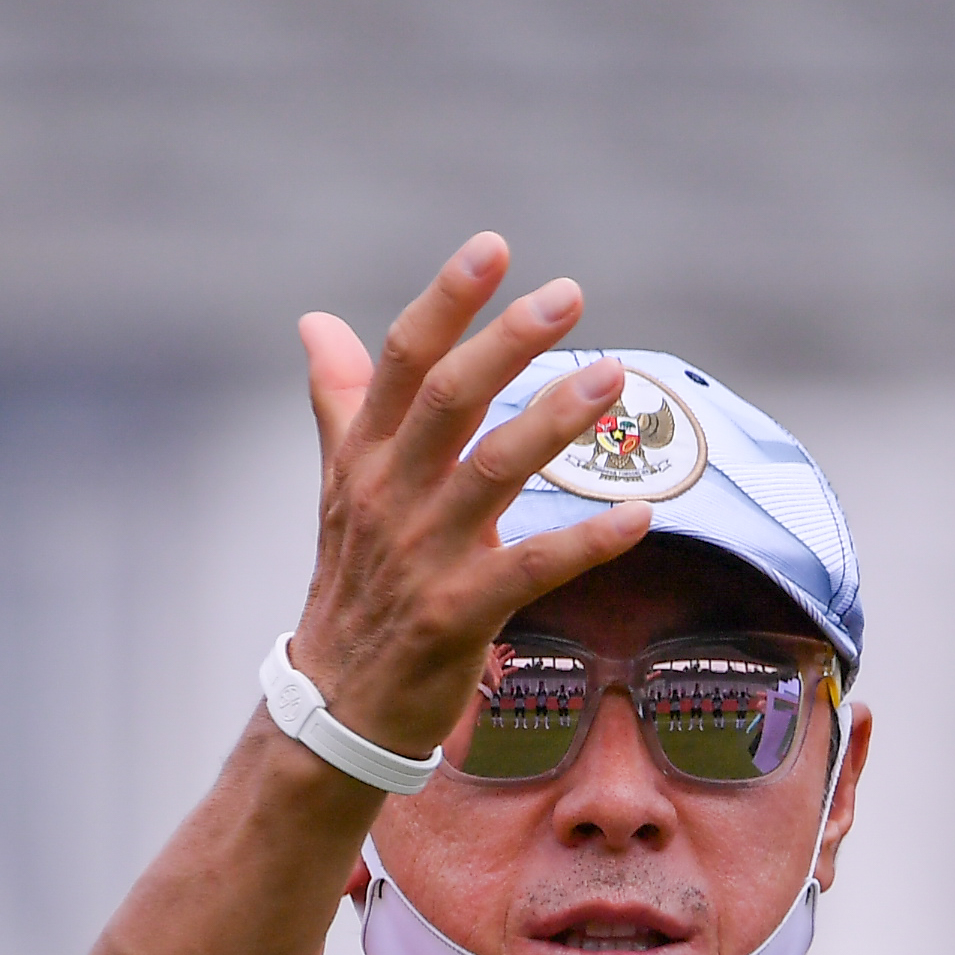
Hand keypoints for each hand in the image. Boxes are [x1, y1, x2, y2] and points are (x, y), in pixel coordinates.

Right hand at [287, 236, 655, 766]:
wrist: (336, 707)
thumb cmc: (354, 587)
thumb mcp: (340, 488)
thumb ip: (341, 401)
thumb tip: (316, 321)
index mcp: (365, 458)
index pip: (403, 362)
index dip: (447, 300)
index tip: (495, 248)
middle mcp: (388, 497)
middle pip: (448, 399)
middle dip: (507, 340)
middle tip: (569, 294)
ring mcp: (422, 556)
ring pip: (491, 469)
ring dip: (553, 420)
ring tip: (612, 376)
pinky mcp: (457, 614)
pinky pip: (529, 568)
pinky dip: (586, 541)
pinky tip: (639, 514)